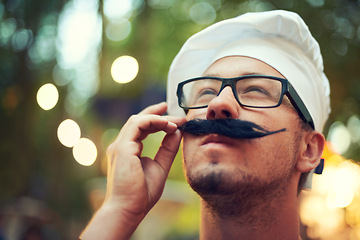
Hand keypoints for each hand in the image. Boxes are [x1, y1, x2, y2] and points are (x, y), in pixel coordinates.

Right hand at [80, 102, 185, 239]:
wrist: (129, 209)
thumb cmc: (142, 194)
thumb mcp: (160, 166)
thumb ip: (167, 149)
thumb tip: (177, 132)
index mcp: (128, 150)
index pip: (142, 128)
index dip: (158, 121)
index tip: (176, 121)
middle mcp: (122, 145)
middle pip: (139, 120)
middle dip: (158, 113)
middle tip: (176, 113)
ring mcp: (120, 145)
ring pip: (138, 120)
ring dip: (158, 117)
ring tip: (175, 121)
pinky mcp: (122, 147)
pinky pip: (137, 124)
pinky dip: (153, 121)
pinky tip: (167, 125)